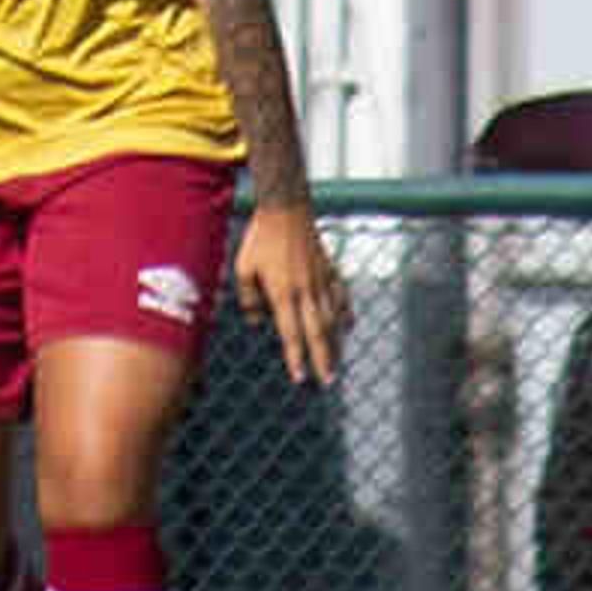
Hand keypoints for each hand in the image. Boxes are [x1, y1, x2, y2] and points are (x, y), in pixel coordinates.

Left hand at [233, 199, 348, 385]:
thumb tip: (257, 324)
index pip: (291, 333)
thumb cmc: (260, 240)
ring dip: (335, 342)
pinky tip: (348, 326)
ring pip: (332, 318)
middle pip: (317, 332)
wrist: (286, 210)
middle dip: (323, 359)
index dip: (296, 357)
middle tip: (327, 381)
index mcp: (284, 293)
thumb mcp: (243, 269)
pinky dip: (345, 314)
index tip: (300, 377)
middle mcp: (307, 290)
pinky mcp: (330, 270)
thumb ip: (249, 299)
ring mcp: (322, 280)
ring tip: (337, 362)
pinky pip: (341, 297)